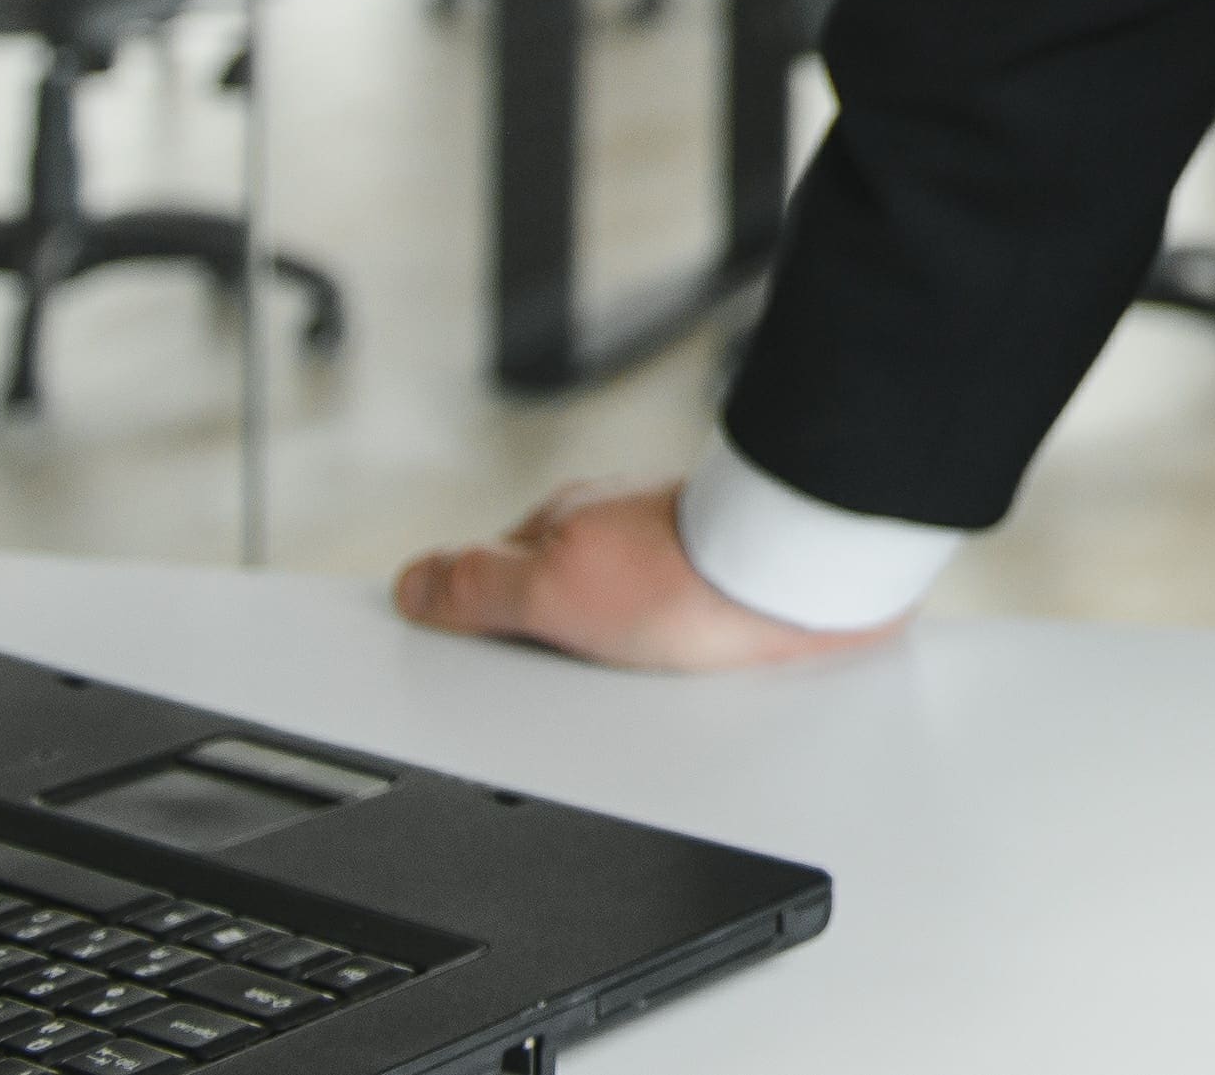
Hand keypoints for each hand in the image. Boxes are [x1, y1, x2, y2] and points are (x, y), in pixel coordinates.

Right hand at [390, 479, 903, 672]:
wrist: (802, 582)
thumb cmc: (690, 580)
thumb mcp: (553, 592)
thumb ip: (476, 587)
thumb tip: (412, 586)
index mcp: (562, 524)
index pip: (488, 575)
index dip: (476, 624)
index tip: (468, 668)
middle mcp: (613, 527)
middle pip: (550, 597)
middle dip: (547, 644)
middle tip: (559, 690)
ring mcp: (667, 550)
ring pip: (609, 614)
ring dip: (609, 650)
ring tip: (623, 689)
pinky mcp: (717, 583)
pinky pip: (669, 624)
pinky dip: (662, 649)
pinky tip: (673, 676)